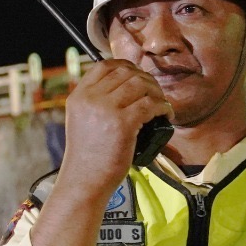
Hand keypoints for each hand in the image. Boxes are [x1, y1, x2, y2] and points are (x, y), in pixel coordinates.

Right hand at [60, 60, 173, 192]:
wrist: (84, 179)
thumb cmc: (87, 155)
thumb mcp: (81, 120)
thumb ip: (95, 101)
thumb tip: (124, 85)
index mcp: (78, 96)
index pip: (104, 65)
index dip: (125, 66)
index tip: (137, 76)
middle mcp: (90, 98)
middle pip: (125, 72)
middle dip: (145, 79)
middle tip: (154, 93)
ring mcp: (106, 110)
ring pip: (140, 85)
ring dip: (156, 91)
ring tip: (161, 104)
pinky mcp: (123, 124)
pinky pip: (150, 104)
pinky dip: (163, 107)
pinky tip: (166, 114)